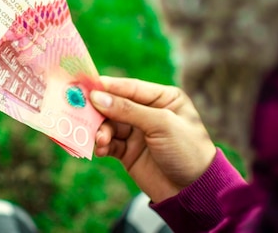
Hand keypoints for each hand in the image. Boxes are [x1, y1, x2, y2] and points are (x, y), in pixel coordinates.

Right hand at [90, 77, 215, 202]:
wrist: (194, 192)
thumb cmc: (187, 150)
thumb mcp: (161, 124)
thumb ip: (128, 110)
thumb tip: (96, 97)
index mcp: (163, 98)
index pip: (131, 87)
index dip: (108, 86)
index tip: (86, 86)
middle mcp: (148, 112)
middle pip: (115, 105)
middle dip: (100, 111)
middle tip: (83, 113)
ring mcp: (137, 132)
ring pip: (109, 125)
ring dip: (101, 131)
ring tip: (100, 140)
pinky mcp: (128, 151)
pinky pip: (109, 143)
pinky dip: (102, 145)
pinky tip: (101, 150)